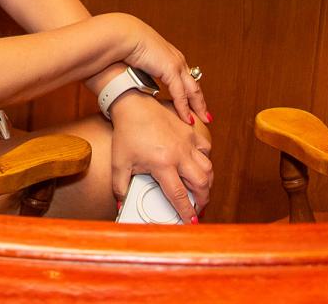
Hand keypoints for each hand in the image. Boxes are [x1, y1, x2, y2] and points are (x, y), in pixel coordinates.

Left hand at [110, 94, 212, 223]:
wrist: (134, 105)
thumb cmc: (127, 132)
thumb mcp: (119, 163)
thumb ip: (120, 187)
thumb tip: (120, 205)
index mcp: (163, 164)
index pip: (179, 195)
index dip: (186, 212)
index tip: (191, 222)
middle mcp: (179, 154)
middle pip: (201, 184)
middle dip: (203, 200)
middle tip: (198, 209)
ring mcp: (187, 142)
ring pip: (208, 167)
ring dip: (207, 183)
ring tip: (201, 191)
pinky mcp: (190, 132)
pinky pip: (206, 149)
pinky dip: (206, 160)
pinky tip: (199, 166)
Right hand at [113, 14, 208, 125]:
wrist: (123, 36)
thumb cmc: (125, 44)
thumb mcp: (139, 59)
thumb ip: (142, 69)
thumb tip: (137, 79)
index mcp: (170, 56)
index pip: (186, 77)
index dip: (191, 91)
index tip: (193, 103)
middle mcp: (177, 60)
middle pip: (194, 85)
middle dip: (200, 101)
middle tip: (206, 115)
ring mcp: (176, 64)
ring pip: (192, 90)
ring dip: (198, 107)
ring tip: (204, 120)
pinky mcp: (170, 70)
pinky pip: (180, 94)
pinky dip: (184, 108)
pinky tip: (187, 119)